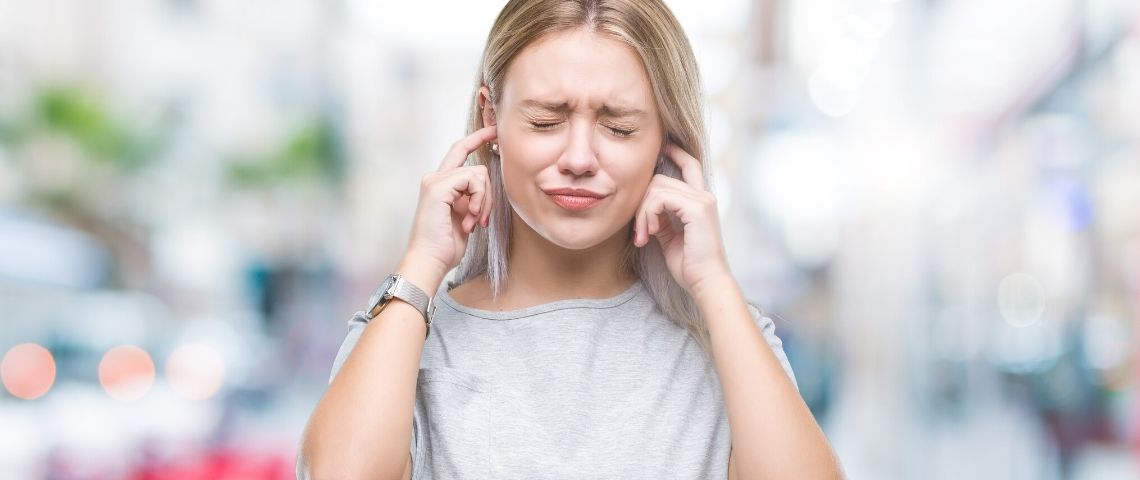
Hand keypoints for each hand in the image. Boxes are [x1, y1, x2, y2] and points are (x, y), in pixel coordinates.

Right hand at [402, 126, 496, 279]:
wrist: (430, 260)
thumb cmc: (445, 244)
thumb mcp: (464, 216)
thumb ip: (471, 197)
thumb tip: (486, 187)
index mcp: (440, 183)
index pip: (460, 150)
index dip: (477, 138)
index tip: (494, 131)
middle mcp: (435, 177)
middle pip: (474, 161)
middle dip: (488, 187)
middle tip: (482, 216)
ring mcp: (435, 181)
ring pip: (478, 173)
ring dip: (483, 200)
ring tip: (472, 222)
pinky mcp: (438, 187)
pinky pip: (472, 180)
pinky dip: (478, 200)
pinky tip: (469, 219)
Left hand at [632, 143, 730, 297]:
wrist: (706, 283)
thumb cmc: (690, 266)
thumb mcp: (670, 238)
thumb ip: (661, 219)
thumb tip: (647, 210)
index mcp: (701, 201)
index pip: (689, 164)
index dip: (675, 152)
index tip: (661, 147)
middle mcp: (704, 196)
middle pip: (660, 179)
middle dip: (641, 203)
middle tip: (639, 231)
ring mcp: (702, 200)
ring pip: (656, 187)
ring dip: (642, 213)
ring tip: (643, 236)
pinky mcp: (697, 208)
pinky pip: (660, 198)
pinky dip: (648, 214)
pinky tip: (649, 234)